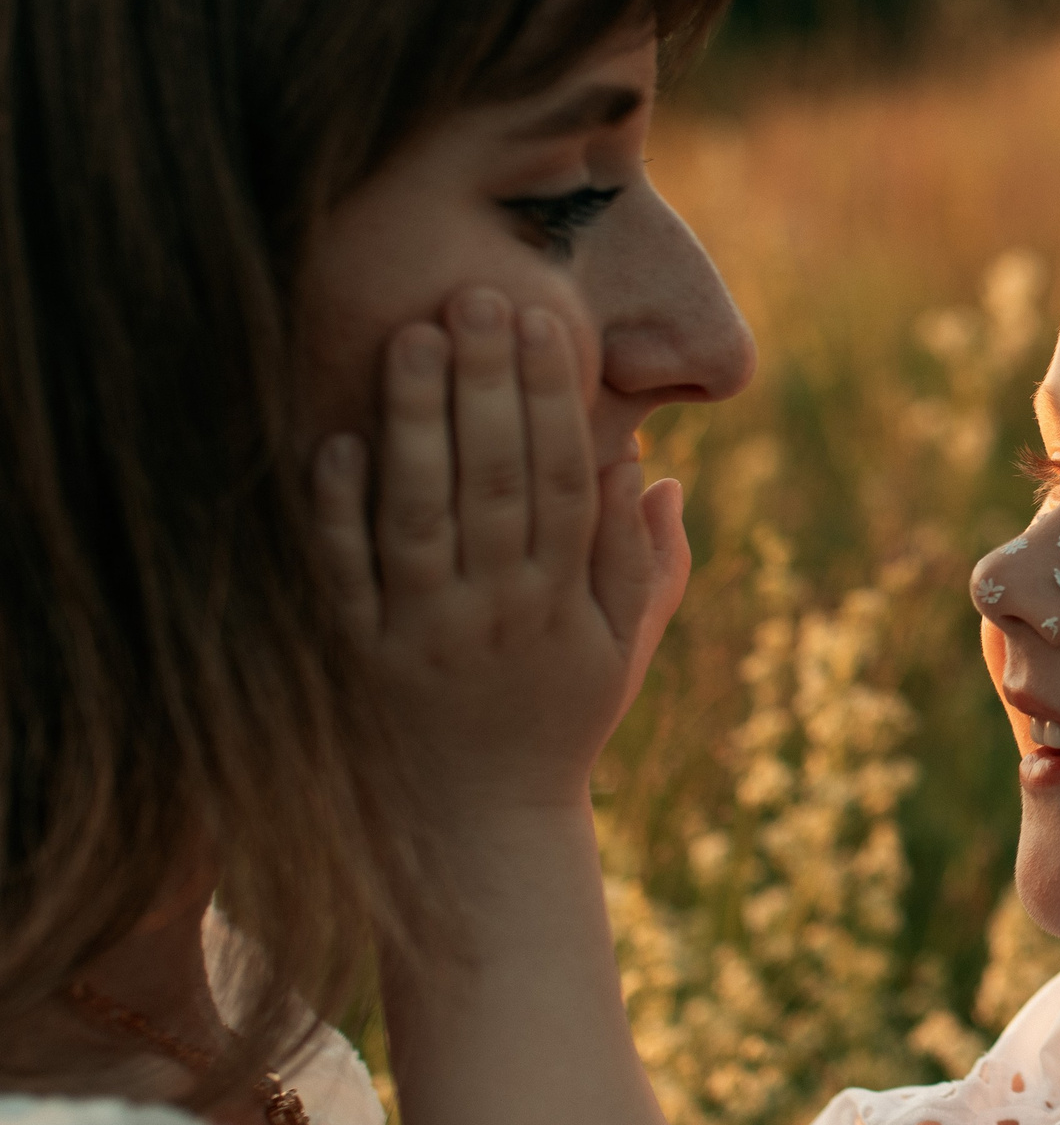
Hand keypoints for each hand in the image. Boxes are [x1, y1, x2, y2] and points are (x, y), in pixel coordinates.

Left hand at [311, 287, 688, 815]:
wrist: (472, 828)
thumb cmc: (555, 724)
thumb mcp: (624, 652)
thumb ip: (645, 565)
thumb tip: (655, 471)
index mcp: (562, 602)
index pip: (566, 481)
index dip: (557, 399)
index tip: (548, 324)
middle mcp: (495, 611)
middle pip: (495, 481)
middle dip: (489, 384)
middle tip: (478, 295)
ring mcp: (420, 633)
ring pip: (419, 514)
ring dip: (418, 422)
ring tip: (413, 336)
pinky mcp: (354, 655)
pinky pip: (344, 574)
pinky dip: (339, 510)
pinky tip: (338, 443)